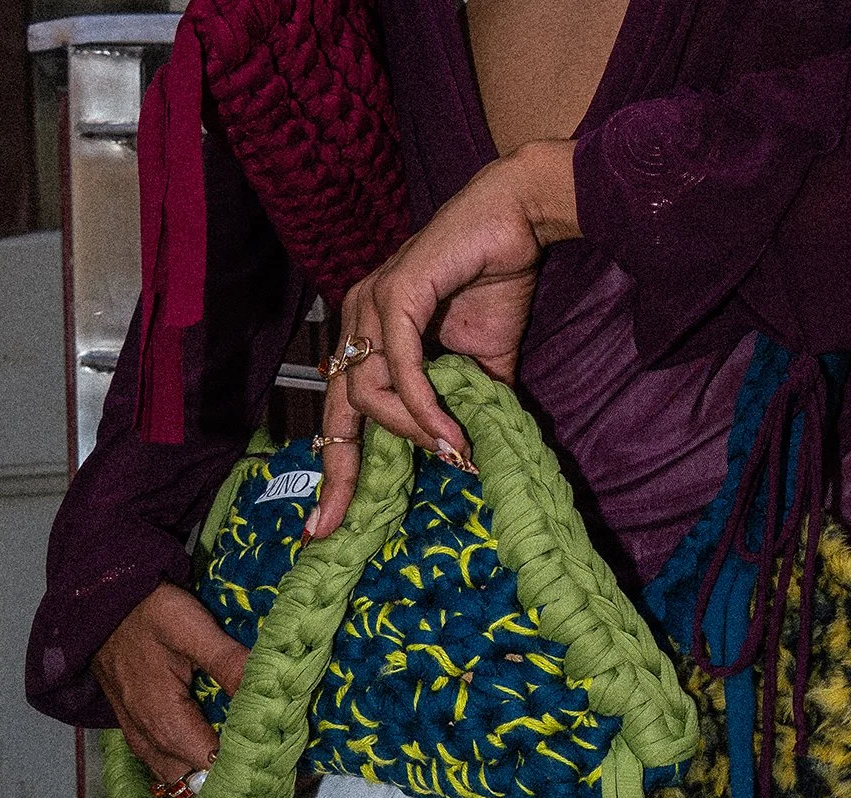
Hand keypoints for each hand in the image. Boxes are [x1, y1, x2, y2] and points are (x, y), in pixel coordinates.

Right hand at [93, 583, 249, 784]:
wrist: (100, 600)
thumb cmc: (148, 611)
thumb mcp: (192, 628)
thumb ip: (228, 663)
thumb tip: (269, 692)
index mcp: (163, 718)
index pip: (209, 764)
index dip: (242, 764)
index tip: (272, 755)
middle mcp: (146, 736)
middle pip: (192, 778)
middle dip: (225, 775)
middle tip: (262, 758)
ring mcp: (136, 733)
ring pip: (174, 773)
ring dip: (204, 772)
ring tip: (242, 758)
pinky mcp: (133, 725)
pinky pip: (160, 759)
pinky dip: (186, 761)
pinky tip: (211, 749)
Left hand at [309, 138, 581, 540]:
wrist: (519, 221)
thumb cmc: (497, 282)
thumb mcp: (482, 364)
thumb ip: (465, 406)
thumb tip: (468, 458)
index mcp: (369, 335)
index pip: (343, 412)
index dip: (337, 470)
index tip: (331, 523)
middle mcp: (358, 319)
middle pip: (337, 411)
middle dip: (336, 473)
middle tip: (337, 524)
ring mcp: (371, 303)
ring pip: (370, 393)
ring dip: (414, 432)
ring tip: (453, 451)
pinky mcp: (395, 293)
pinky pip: (400, 367)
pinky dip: (424, 406)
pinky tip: (450, 434)